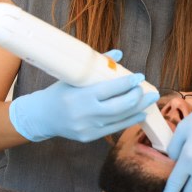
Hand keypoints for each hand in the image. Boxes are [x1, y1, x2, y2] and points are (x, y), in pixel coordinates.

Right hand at [9, 52, 158, 142]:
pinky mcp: (90, 137)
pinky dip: (129, 120)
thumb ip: (96, 66)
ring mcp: (88, 127)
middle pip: (120, 106)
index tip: (139, 77)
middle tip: (149, 90)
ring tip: (149, 101)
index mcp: (80, 96)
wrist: (42, 116)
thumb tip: (118, 54)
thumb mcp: (74, 77)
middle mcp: (85, 113)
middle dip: (137, 97)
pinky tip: (139, 114)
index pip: (110, 89)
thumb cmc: (59, 93)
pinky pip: (114, 129)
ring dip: (138, 109)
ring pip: (120, 118)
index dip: (127, 83)